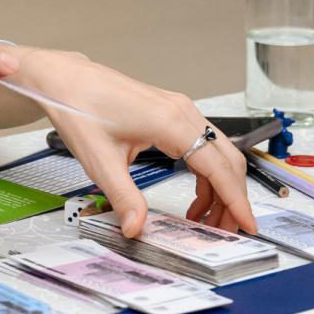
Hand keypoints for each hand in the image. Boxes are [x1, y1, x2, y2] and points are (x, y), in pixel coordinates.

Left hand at [20, 49, 255, 237]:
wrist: (66, 80)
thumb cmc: (79, 109)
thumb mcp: (99, 160)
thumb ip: (123, 197)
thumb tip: (136, 227)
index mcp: (170, 122)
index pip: (218, 167)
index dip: (236, 200)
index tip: (248, 225)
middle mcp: (183, 112)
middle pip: (228, 160)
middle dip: (233, 199)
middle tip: (227, 232)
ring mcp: (180, 110)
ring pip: (218, 153)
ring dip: (220, 189)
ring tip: (208, 222)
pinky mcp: (172, 113)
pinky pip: (203, 146)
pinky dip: (206, 175)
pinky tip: (195, 200)